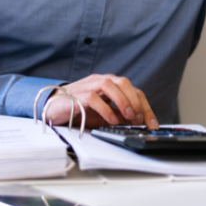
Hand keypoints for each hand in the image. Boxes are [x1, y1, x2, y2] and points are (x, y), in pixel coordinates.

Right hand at [42, 74, 158, 129]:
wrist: (53, 108)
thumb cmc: (79, 109)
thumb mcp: (104, 114)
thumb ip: (119, 116)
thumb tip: (138, 124)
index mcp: (110, 85)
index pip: (133, 90)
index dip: (145, 107)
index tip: (152, 124)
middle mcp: (101, 81)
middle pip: (124, 83)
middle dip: (135, 101)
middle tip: (139, 119)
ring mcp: (88, 86)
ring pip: (109, 84)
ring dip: (122, 100)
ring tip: (128, 116)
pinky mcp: (77, 95)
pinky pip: (93, 97)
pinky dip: (105, 109)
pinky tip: (111, 120)